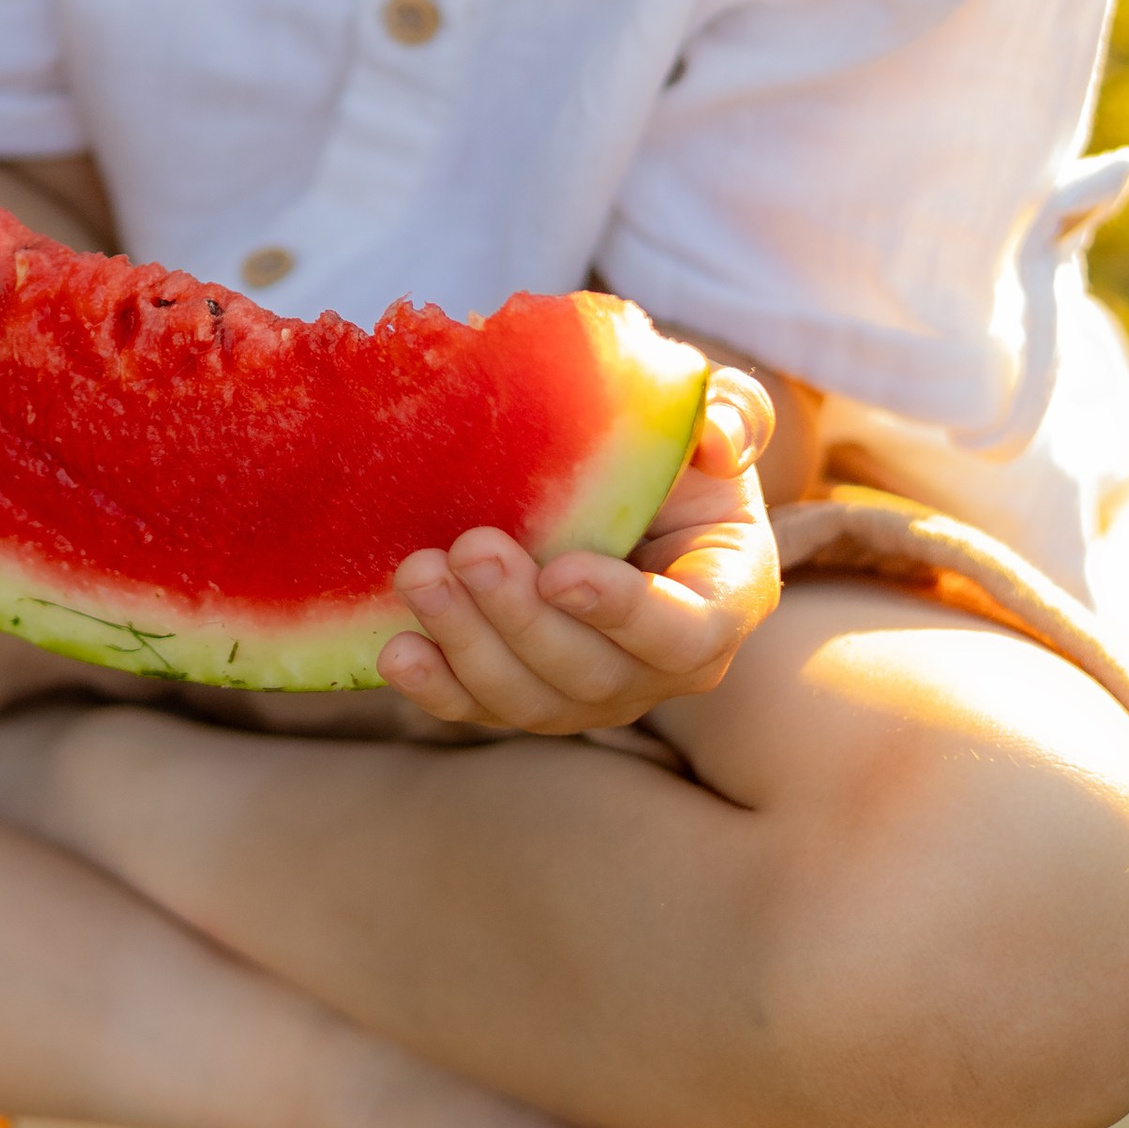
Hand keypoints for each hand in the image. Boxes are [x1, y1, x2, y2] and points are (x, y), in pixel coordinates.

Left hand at [376, 368, 780, 733]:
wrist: (618, 480)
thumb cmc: (675, 449)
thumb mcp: (717, 418)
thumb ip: (732, 419)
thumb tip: (718, 442)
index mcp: (723, 600)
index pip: (684, 632)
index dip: (623, 613)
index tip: (559, 571)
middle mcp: (661, 668)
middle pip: (593, 674)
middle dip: (522, 619)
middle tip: (472, 550)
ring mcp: (592, 693)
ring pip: (531, 700)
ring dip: (469, 644)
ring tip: (420, 576)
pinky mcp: (527, 696)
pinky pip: (481, 709)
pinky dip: (437, 687)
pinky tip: (396, 650)